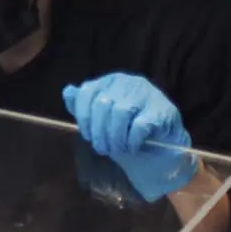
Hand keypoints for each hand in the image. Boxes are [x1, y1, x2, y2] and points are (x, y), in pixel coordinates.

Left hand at [63, 74, 195, 201]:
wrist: (163, 144)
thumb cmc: (128, 129)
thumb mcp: (102, 117)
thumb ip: (84, 104)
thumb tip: (68, 92)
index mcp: (111, 81)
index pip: (87, 91)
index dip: (83, 116)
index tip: (86, 135)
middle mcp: (129, 82)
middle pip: (103, 104)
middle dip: (99, 131)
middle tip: (101, 149)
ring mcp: (148, 94)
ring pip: (120, 113)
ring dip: (114, 137)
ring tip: (115, 150)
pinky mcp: (163, 110)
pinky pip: (140, 125)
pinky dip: (131, 141)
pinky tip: (131, 149)